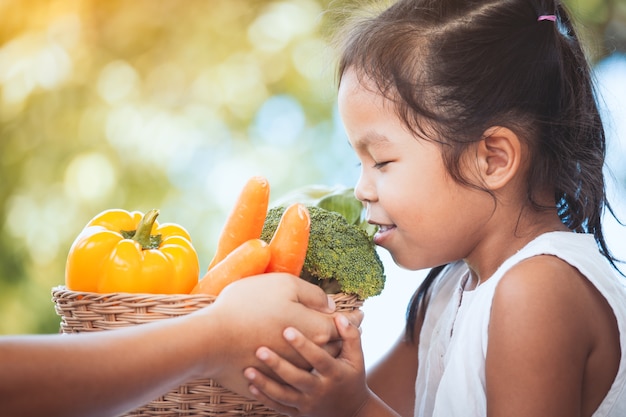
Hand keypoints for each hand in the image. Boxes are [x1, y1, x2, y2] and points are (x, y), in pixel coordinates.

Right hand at [193, 273, 360, 396]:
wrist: (209, 341)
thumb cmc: (245, 306)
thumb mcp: (284, 285)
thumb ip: (312, 295)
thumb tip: (329, 305)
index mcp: (316, 331)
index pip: (343, 326)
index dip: (354, 318)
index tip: (363, 315)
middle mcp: (307, 356)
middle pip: (332, 347)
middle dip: (342, 337)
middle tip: (350, 330)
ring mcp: (288, 372)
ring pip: (313, 363)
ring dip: (322, 354)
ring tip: (326, 346)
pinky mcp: (270, 381)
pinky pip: (291, 375)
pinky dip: (299, 367)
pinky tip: (297, 361)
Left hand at [243, 313, 370, 416]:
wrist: (351, 413)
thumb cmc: (352, 378)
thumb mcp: (357, 358)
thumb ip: (350, 336)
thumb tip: (340, 316)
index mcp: (334, 373)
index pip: (317, 358)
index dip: (303, 345)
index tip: (286, 330)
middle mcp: (320, 390)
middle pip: (297, 378)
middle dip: (278, 365)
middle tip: (260, 350)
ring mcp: (308, 404)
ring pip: (284, 395)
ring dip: (265, 383)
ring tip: (248, 370)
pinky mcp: (298, 413)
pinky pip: (279, 407)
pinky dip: (265, 398)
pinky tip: (251, 385)